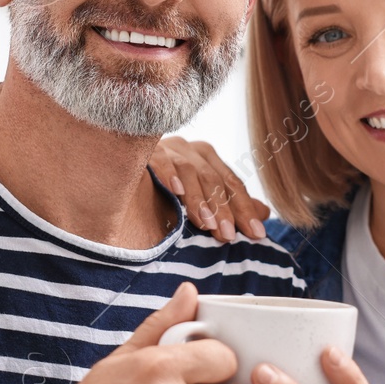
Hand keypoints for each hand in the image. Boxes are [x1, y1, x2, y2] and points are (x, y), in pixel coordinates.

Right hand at [151, 135, 270, 242]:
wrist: (118, 174)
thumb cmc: (161, 194)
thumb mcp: (199, 202)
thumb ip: (230, 205)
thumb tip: (265, 214)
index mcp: (207, 159)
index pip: (231, 184)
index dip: (245, 209)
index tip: (257, 234)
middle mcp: (190, 149)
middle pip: (214, 178)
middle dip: (224, 209)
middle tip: (229, 236)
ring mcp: (167, 147)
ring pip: (190, 171)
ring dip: (199, 199)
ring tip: (206, 224)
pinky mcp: (144, 150)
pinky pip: (159, 159)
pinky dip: (168, 173)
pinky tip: (176, 191)